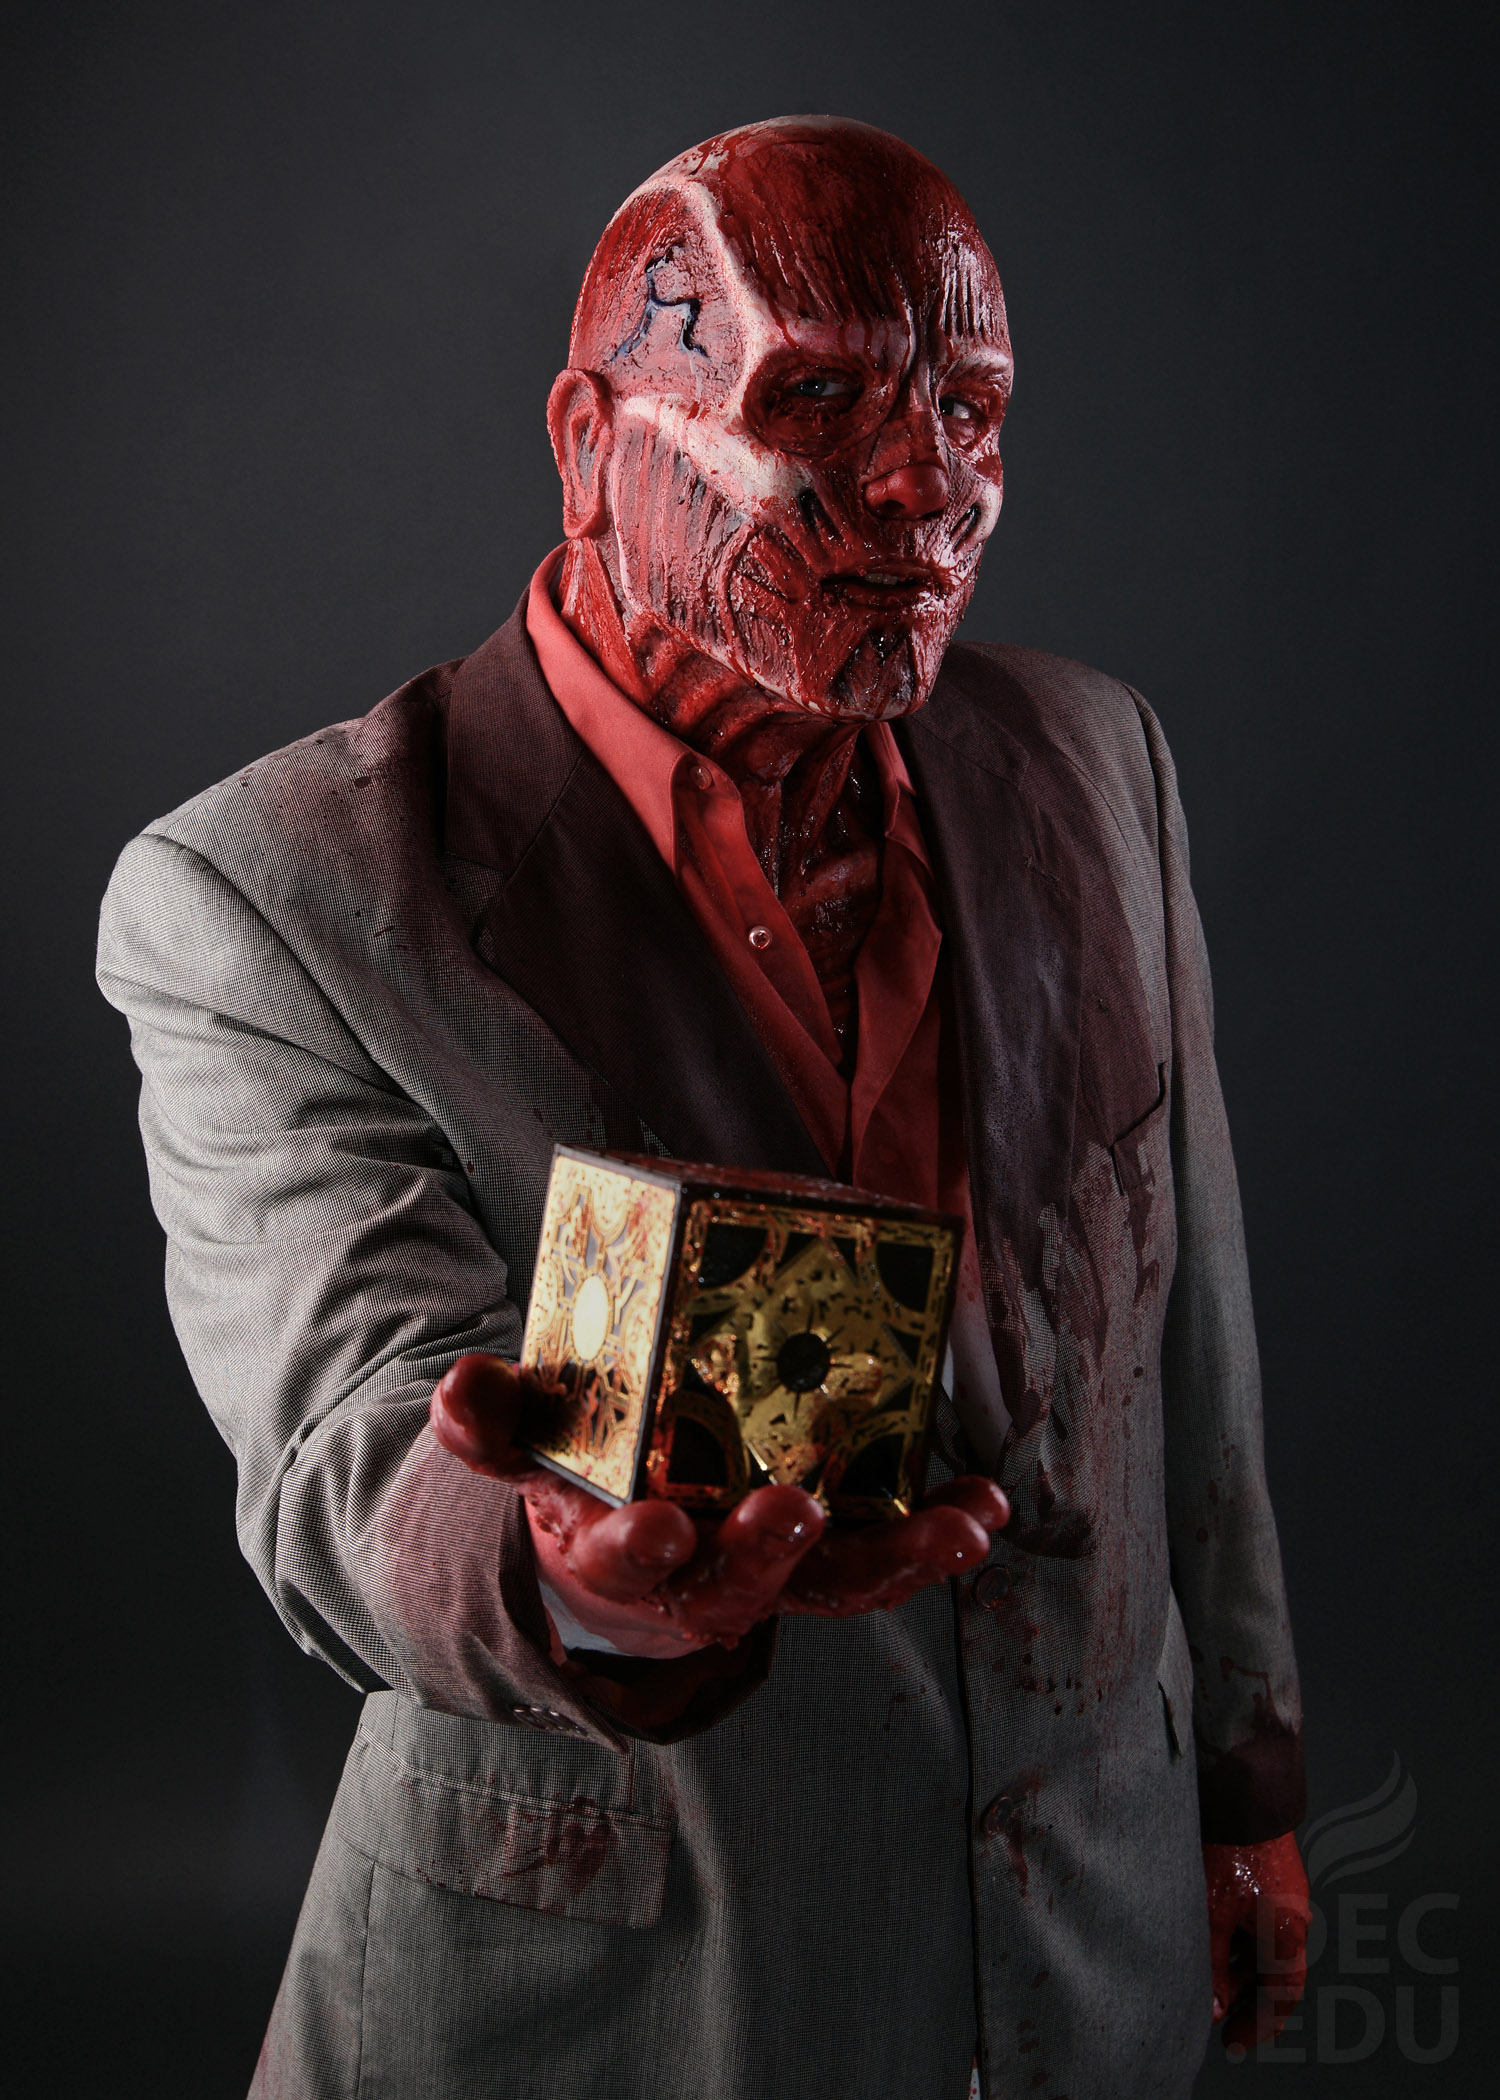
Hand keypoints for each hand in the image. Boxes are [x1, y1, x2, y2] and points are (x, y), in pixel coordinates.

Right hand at [430, 1353, 1008, 1658]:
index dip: (634, 1544)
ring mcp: (770, 1573)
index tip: (653, 1524)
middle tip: (794, 1506)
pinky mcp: (827, 1555)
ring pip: (830, 1586)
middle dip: (764, 1552)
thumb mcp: (526, 1439)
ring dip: (897, 1560)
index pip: (618, 1555)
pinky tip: (984, 1504)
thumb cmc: (582, 1468)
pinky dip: (933, 1534)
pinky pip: (885, 1556)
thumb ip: (486, 1418)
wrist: (623, 1538)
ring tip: (959, 1527)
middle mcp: (697, 1575)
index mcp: (613, 1544)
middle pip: (732, 1585)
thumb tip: (455, 1390)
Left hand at [1203, 1831, 1310, 2051]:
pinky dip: (1242, 1940)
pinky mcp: (1274, 1876)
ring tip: (1210, 1978)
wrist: (1243, 1790)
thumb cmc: (1229, 1848)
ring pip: (1267, 1948)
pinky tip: (1215, 1938)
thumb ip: (1215, 1964)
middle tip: (1219, 2017)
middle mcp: (1295, 1918)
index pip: (1282, 1997)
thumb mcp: (1213, 1913)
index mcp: (1287, 1934)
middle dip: (1247, 1999)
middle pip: (1276, 1975)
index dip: (1260, 2024)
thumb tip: (1214, 2006)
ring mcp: (1287, 1896)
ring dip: (1243, 1969)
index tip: (1235, 2040)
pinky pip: (1263, 1923)